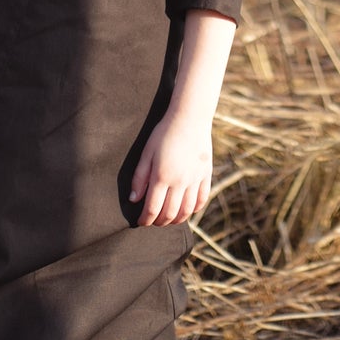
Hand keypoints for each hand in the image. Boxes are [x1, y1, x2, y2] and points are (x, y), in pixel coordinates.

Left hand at [129, 107, 212, 226]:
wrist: (190, 118)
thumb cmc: (164, 133)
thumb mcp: (146, 153)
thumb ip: (139, 178)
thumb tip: (134, 200)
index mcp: (162, 176)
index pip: (153, 208)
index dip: (145, 219)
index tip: (141, 222)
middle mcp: (180, 182)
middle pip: (170, 213)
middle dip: (159, 222)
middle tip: (153, 222)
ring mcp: (195, 179)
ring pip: (186, 210)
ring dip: (177, 220)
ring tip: (169, 220)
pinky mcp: (206, 175)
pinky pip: (201, 199)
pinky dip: (194, 209)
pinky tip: (187, 210)